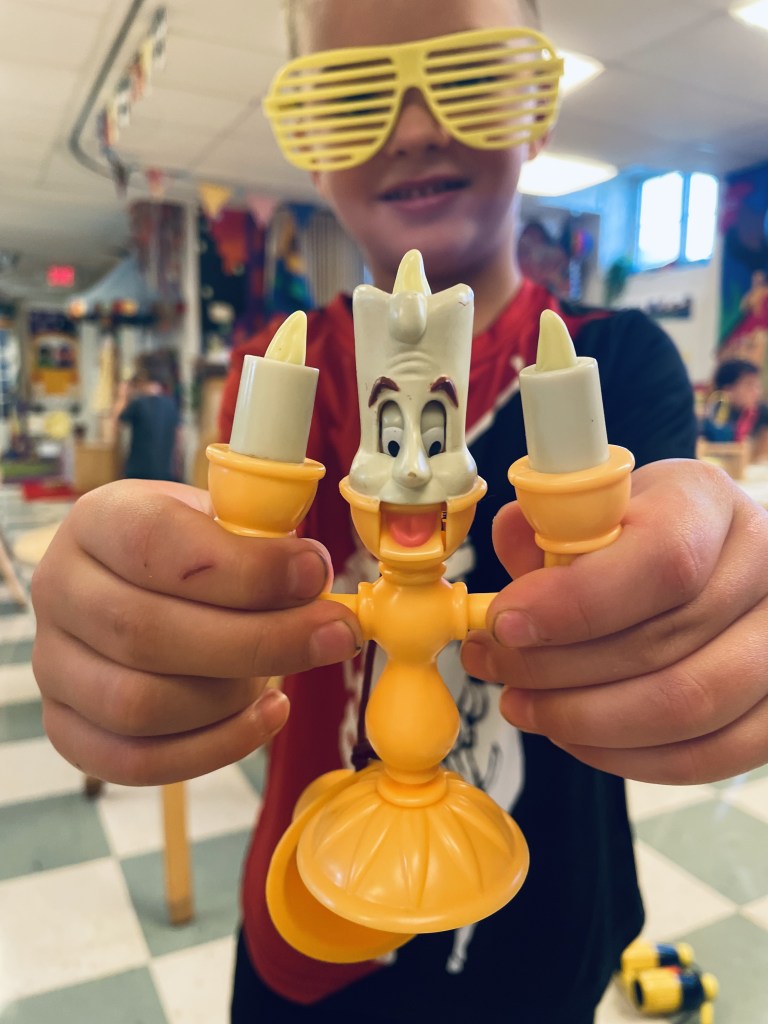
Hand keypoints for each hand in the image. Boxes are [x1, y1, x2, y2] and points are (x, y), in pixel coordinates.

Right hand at [31, 480, 361, 785]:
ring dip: (234, 696)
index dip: (244, 567)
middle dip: (260, 640)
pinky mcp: (67, 727)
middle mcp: (59, 590)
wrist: (138, 582)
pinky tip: (268, 712)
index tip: (315, 574)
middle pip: (148, 633)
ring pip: (139, 705)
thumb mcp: (220, 518)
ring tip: (287, 673)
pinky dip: (216, 747)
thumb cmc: (193, 549)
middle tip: (334, 633)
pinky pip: (137, 761)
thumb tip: (311, 581)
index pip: (156, 545)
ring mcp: (52, 665)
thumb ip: (258, 540)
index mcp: (96, 521)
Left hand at [461, 460, 767, 783]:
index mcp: (709, 503)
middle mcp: (762, 567)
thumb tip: (514, 535)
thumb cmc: (635, 531)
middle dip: (554, 668)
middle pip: (662, 644)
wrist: (702, 559)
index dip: (575, 603)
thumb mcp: (596, 505)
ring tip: (522, 704)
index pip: (662, 561)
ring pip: (685, 709)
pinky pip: (704, 756)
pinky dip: (624, 755)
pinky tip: (573, 734)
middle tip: (493, 665)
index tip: (504, 622)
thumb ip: (553, 521)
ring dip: (582, 719)